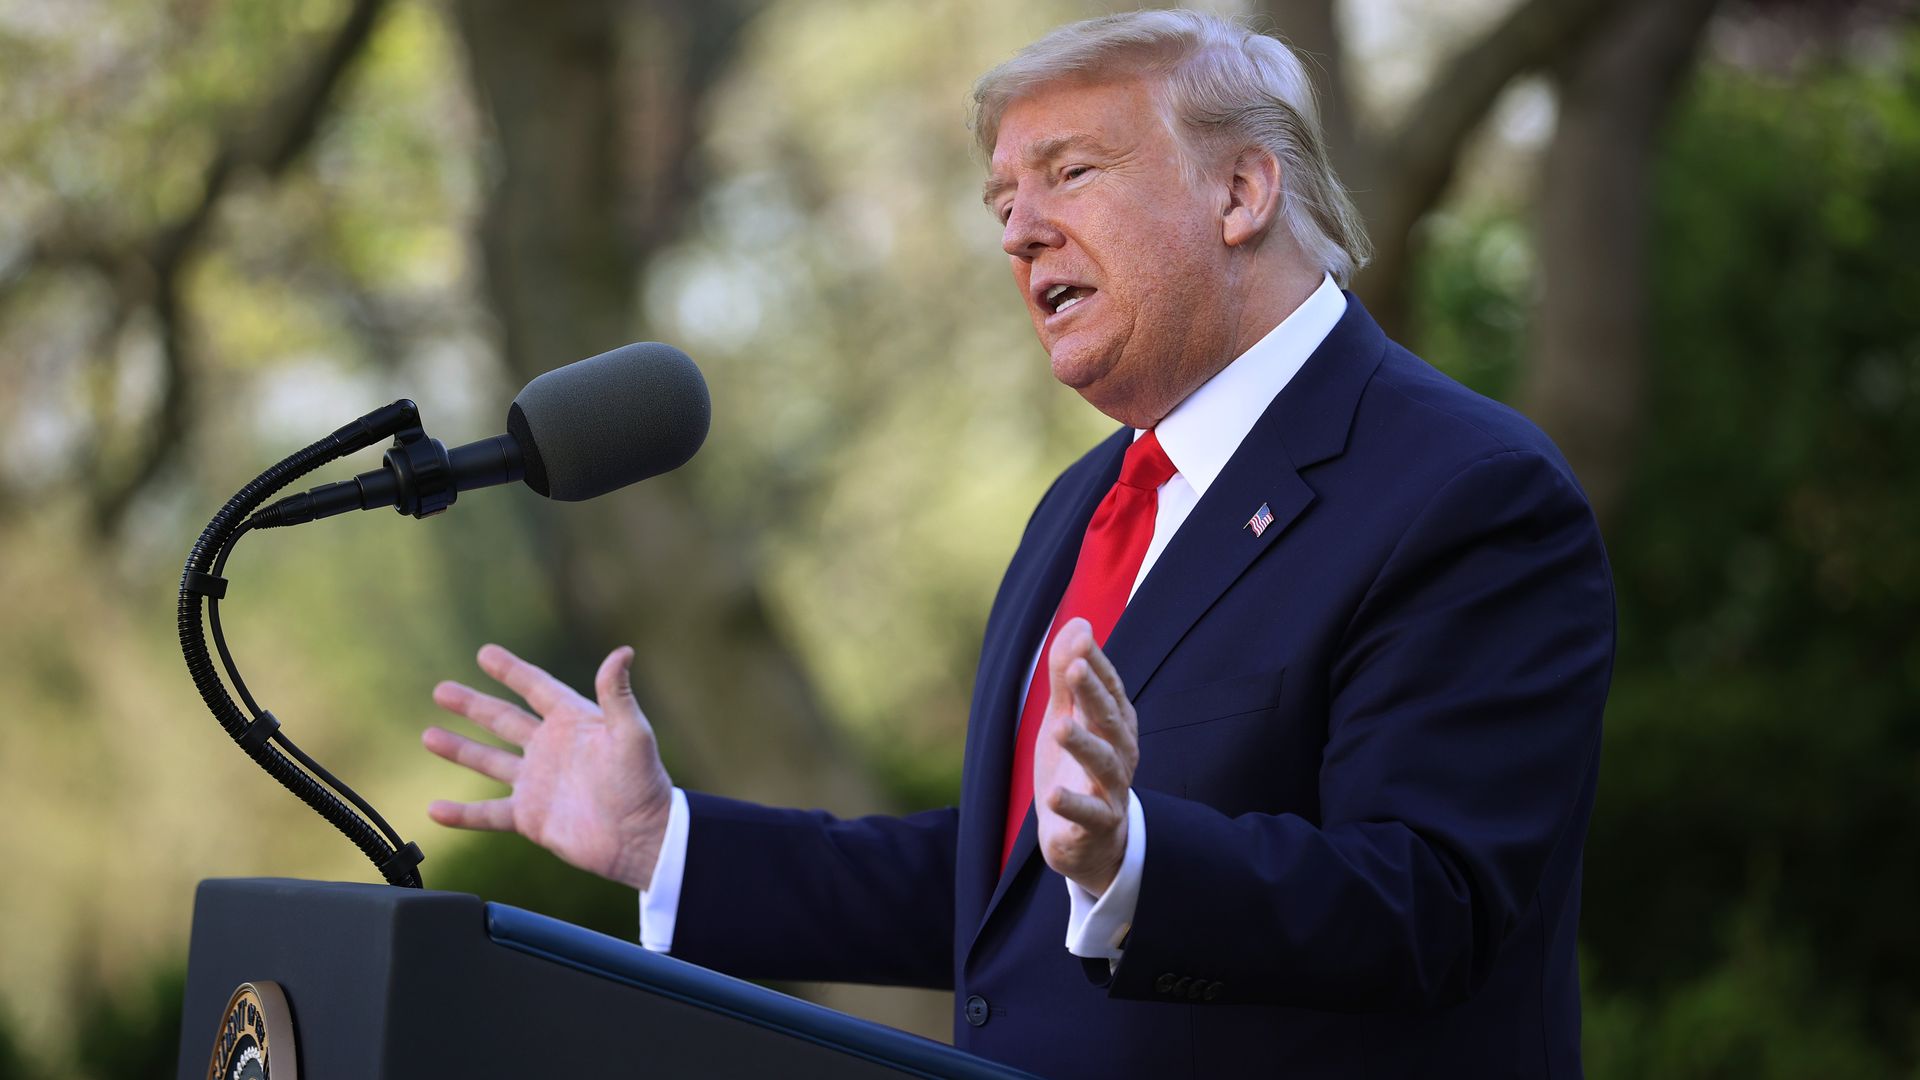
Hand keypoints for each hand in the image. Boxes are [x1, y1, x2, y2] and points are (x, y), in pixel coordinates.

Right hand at [422, 643, 674, 891]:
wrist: (640, 839)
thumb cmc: (643, 784)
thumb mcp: (632, 734)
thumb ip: (618, 695)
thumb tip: (623, 652)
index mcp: (573, 722)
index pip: (536, 688)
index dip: (511, 671)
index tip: (485, 653)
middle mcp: (550, 749)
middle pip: (503, 720)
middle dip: (472, 705)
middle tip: (441, 690)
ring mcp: (537, 784)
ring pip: (489, 761)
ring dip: (459, 749)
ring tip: (428, 735)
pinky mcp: (530, 818)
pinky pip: (488, 814)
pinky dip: (461, 814)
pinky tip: (435, 810)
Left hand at [1033, 618, 1138, 895]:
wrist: (1088, 842)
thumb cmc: (1076, 772)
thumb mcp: (1066, 720)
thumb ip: (1067, 679)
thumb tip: (1079, 622)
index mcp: (1116, 726)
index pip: (1111, 689)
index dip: (1097, 665)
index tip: (1082, 638)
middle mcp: (1121, 755)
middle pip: (1110, 721)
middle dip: (1093, 694)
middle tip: (1074, 668)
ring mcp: (1111, 792)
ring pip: (1104, 765)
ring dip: (1083, 744)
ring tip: (1059, 727)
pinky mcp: (1096, 826)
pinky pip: (1089, 816)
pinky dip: (1072, 806)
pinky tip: (1052, 795)